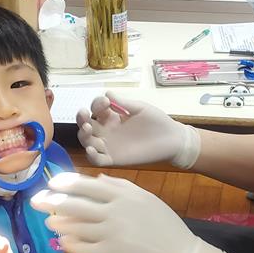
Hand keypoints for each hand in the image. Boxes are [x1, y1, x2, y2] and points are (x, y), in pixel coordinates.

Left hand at [31, 173, 225, 252]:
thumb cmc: (164, 224)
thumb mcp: (145, 198)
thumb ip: (120, 186)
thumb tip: (95, 177)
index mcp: (122, 195)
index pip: (85, 184)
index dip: (65, 183)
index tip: (52, 183)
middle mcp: (113, 212)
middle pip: (74, 204)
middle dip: (51, 202)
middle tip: (37, 201)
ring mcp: (110, 235)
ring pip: (74, 227)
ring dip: (58, 223)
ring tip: (50, 222)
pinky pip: (81, 248)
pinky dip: (69, 244)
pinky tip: (63, 241)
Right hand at [76, 91, 199, 168]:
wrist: (172, 140)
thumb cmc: (157, 122)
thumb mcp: (141, 108)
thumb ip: (124, 103)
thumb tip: (107, 93)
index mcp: (112, 116)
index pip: (96, 108)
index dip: (97, 104)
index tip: (106, 102)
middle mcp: (107, 130)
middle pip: (86, 124)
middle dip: (81, 118)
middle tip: (84, 113)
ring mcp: (109, 145)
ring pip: (87, 141)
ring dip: (83, 135)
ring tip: (88, 129)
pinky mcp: (114, 159)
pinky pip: (98, 159)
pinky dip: (92, 155)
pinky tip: (92, 149)